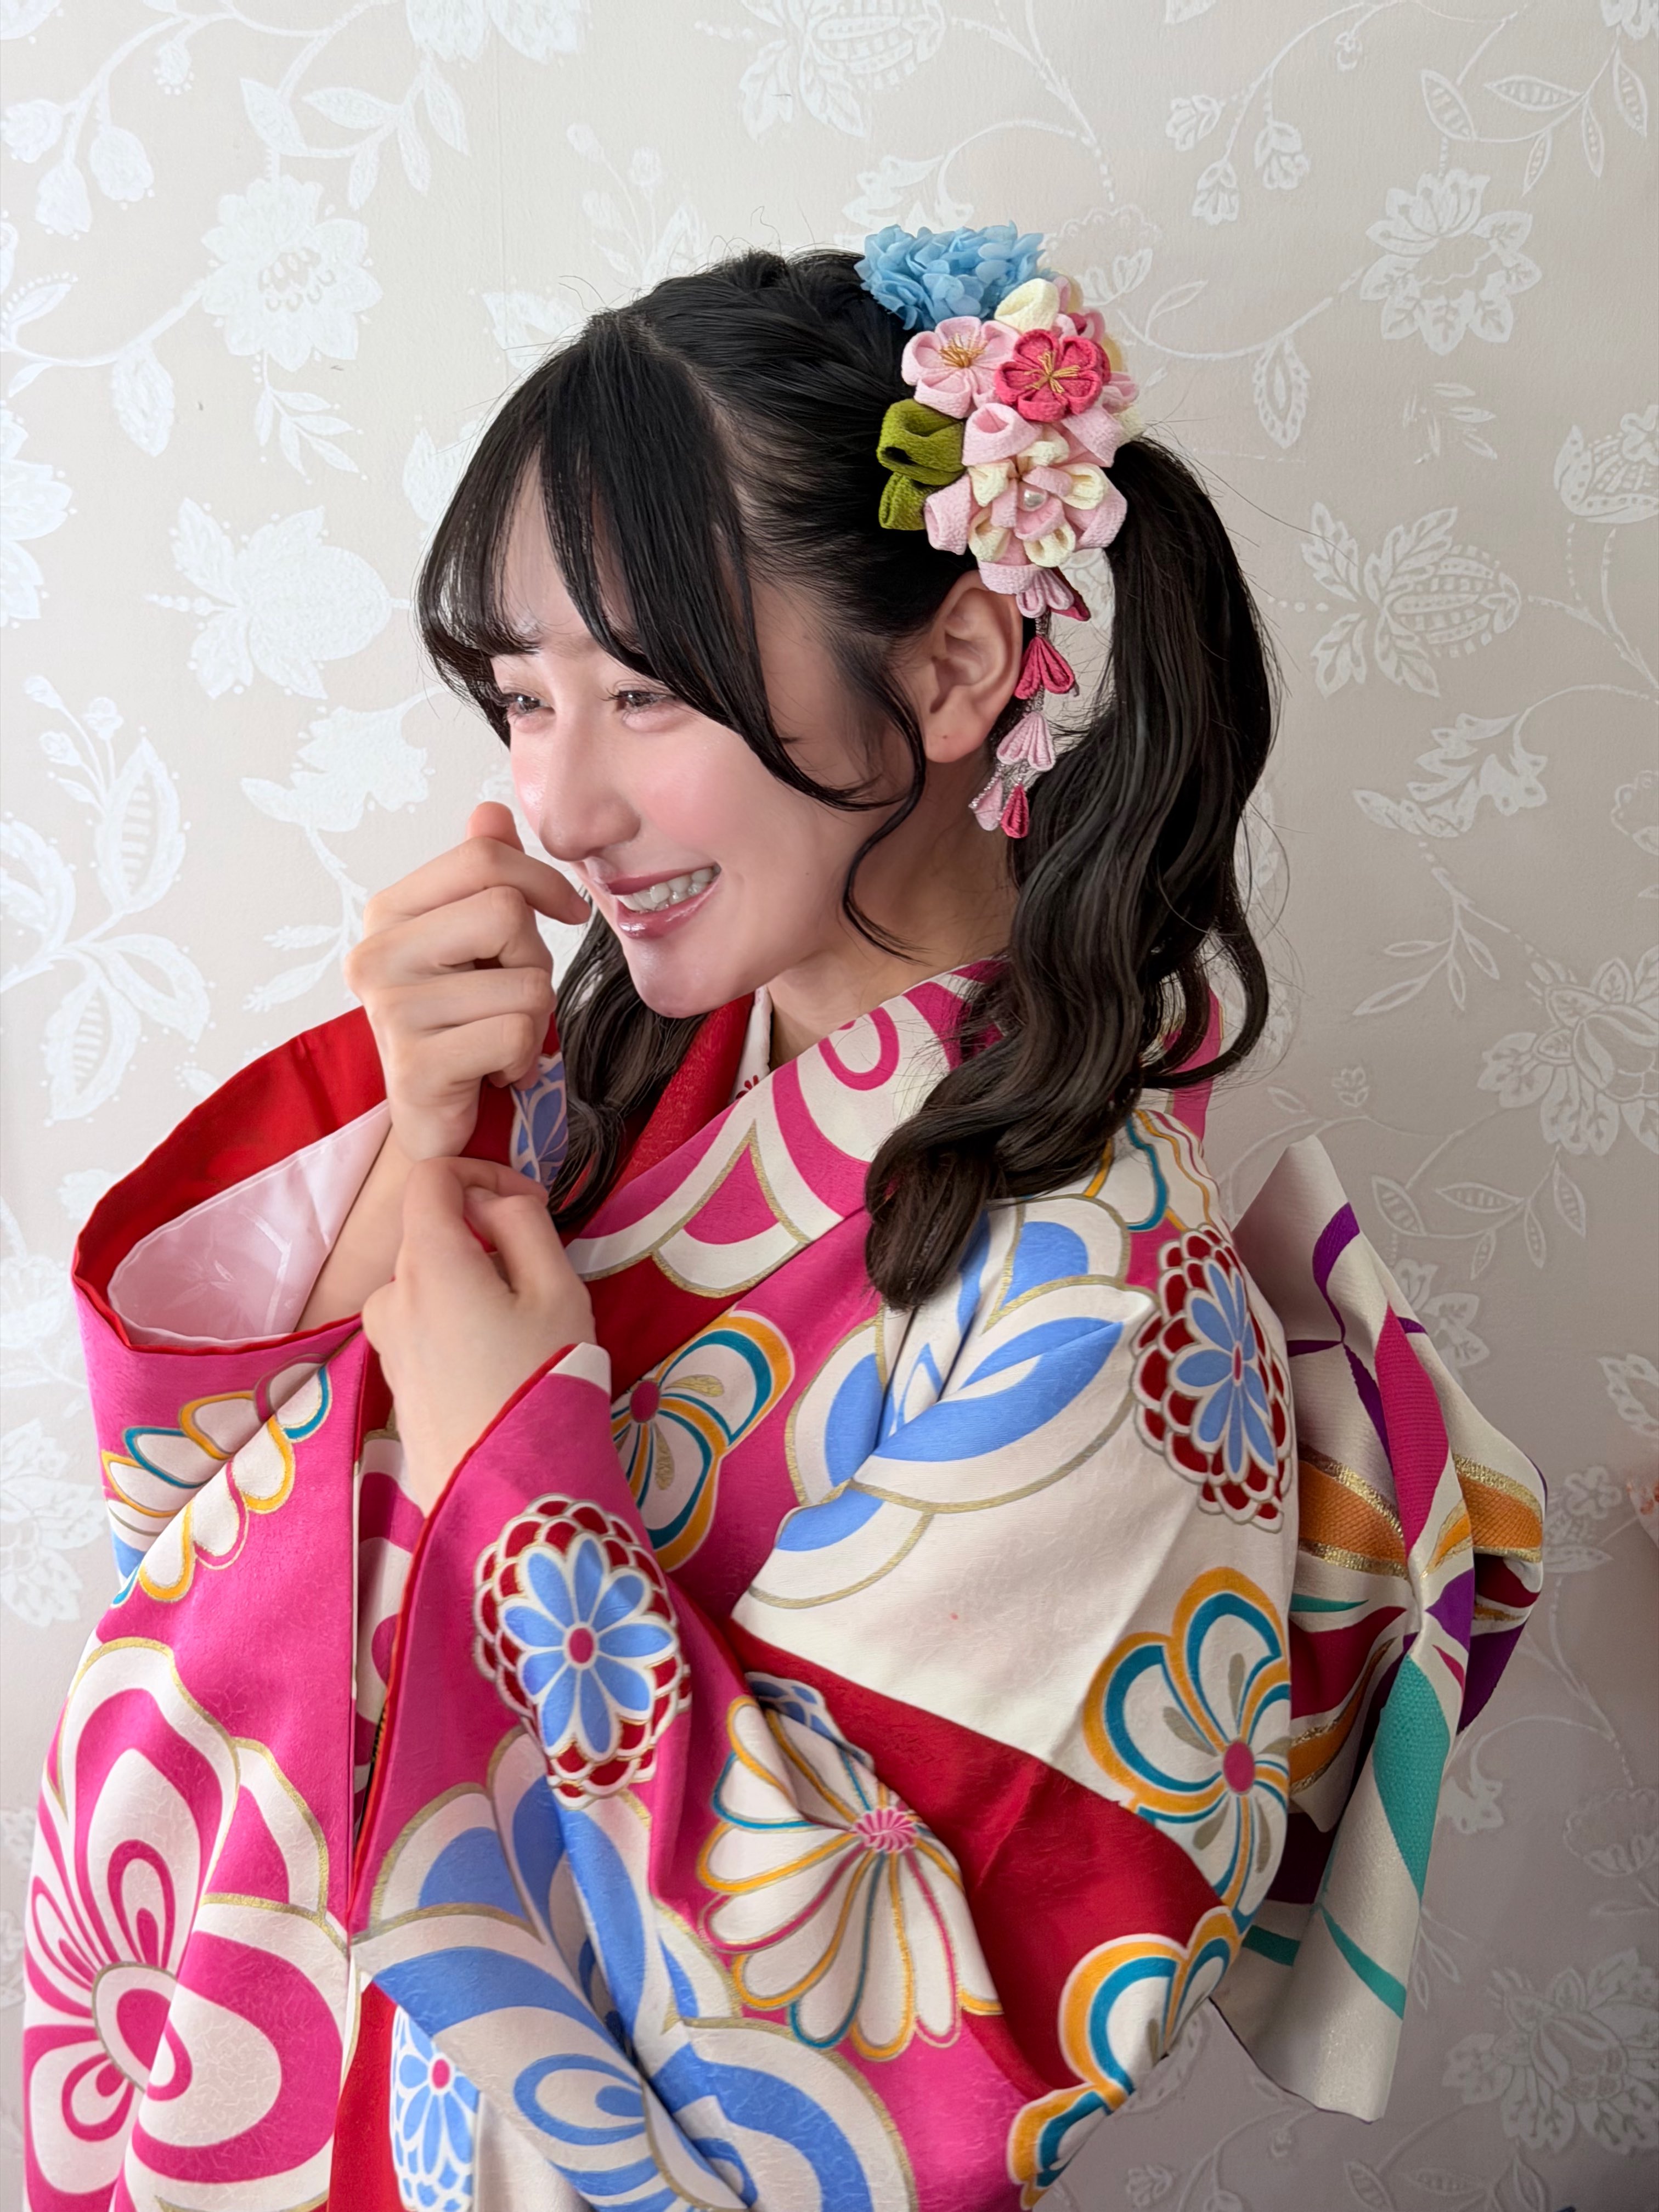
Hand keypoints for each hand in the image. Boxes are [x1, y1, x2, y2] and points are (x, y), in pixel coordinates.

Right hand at [345, 801, 590, 1162]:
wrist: (434, 1120)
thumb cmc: (462, 1025)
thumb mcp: (474, 943)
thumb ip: (480, 876)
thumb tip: (489, 812)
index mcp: (388, 913)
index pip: (483, 859)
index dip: (542, 881)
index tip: (565, 912)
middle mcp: (375, 955)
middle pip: (506, 913)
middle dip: (534, 958)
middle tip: (510, 996)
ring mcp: (390, 1012)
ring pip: (524, 982)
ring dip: (533, 1018)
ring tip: (496, 1039)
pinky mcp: (415, 1067)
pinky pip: (516, 1035)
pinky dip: (522, 1059)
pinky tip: (491, 1071)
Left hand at [362, 1157, 594, 1512]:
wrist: (508, 1495)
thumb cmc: (543, 1383)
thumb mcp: (557, 1289)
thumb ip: (524, 1224)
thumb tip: (495, 1200)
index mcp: (426, 1261)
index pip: (431, 1176)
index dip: (482, 1170)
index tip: (529, 1200)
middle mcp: (390, 1294)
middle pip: (431, 1229)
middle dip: (484, 1229)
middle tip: (543, 1268)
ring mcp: (385, 1341)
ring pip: (429, 1278)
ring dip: (473, 1277)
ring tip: (525, 1323)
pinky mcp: (394, 1379)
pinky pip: (424, 1321)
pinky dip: (459, 1316)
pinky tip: (500, 1360)